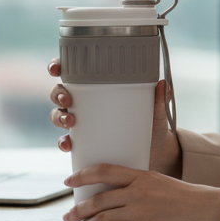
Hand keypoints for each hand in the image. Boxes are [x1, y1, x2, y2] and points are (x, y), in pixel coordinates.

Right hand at [47, 58, 181, 176]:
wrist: (156, 153)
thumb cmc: (151, 124)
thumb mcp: (155, 110)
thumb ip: (159, 98)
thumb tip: (163, 84)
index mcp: (98, 88)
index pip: (72, 72)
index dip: (58, 67)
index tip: (56, 68)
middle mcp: (85, 103)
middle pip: (59, 92)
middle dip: (58, 94)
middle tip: (68, 99)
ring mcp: (83, 123)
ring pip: (58, 115)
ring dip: (58, 117)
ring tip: (70, 121)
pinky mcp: (84, 144)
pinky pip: (66, 142)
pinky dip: (63, 143)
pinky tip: (68, 144)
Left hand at [62, 164, 219, 220]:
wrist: (212, 211)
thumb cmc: (194, 200)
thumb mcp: (165, 184)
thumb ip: (144, 187)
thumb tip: (125, 196)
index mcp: (143, 176)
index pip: (105, 171)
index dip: (83, 175)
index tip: (70, 181)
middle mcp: (137, 192)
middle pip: (98, 198)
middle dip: (79, 207)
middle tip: (67, 214)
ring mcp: (139, 211)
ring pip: (100, 216)